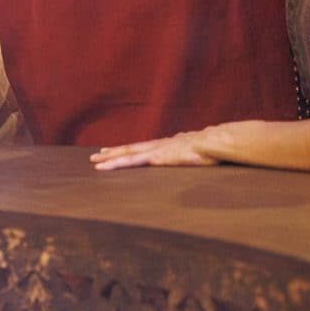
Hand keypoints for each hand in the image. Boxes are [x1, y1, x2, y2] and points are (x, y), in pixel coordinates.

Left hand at [90, 129, 217, 170]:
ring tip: (95, 161)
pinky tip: (105, 167)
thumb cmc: (211, 148)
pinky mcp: (155, 158)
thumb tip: (193, 155)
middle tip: (97, 155)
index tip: (117, 150)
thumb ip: (191, 153)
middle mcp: (157, 145)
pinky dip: (116, 164)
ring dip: (110, 158)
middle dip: (113, 152)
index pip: (143, 148)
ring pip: (126, 154)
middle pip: (130, 149)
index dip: (129, 150)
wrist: (214, 142)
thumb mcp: (199, 152)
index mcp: (167, 145)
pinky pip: (131, 162)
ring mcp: (155, 151)